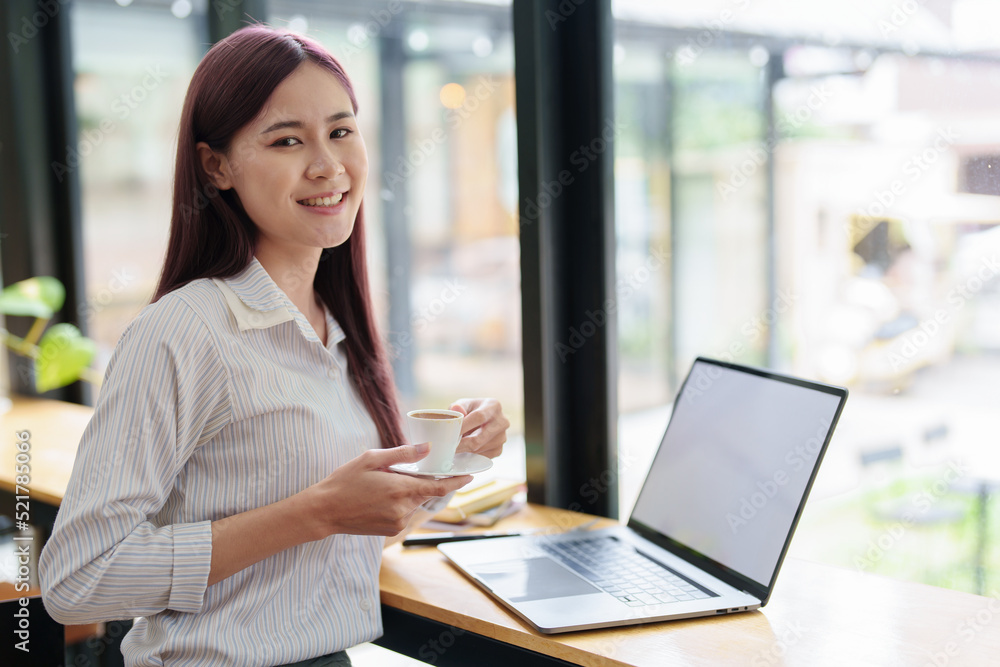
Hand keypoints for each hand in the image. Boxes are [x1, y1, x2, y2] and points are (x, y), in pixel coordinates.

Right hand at [303, 443, 471, 537]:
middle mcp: (403, 509)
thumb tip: (427, 448)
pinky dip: (400, 503)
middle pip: (424, 494)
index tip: (470, 475)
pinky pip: (404, 513)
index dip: (457, 481)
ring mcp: (398, 523)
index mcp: (400, 489)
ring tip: (381, 487)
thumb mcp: (371, 459)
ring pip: (414, 503)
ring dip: (407, 493)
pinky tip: (379, 498)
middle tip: (397, 474)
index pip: (438, 487)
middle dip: (419, 482)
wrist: (324, 511)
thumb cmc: (345, 481)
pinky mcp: (392, 531)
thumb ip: (402, 454)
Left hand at [449, 398, 509, 458]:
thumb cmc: (471, 411)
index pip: (479, 417)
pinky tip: (466, 448)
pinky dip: (471, 454)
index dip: (463, 427)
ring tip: (458, 443)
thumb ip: (458, 406)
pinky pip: (482, 456)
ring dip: (465, 449)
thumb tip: (457, 410)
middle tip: (449, 446)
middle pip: (479, 438)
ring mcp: (502, 437)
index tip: (451, 434)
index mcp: (493, 406)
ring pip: (479, 449)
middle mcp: (502, 421)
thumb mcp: (464, 404)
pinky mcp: (499, 449)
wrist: (482, 420)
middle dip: (461, 444)